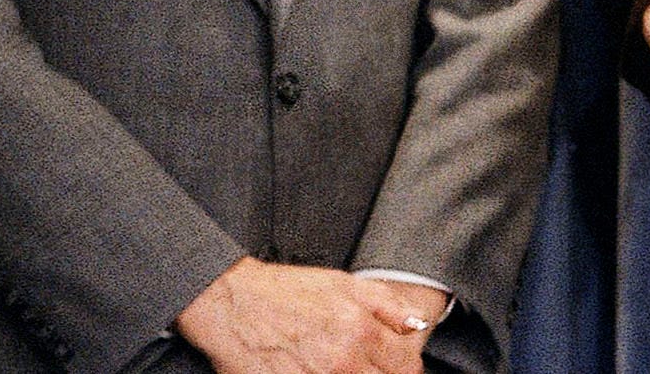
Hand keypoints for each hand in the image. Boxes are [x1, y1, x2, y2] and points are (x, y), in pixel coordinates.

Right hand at [176, 259, 428, 373]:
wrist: (233, 303)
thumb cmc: (285, 292)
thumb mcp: (344, 284)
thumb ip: (387, 305)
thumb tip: (417, 325)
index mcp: (360, 330)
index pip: (405, 367)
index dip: (407, 369)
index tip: (400, 368)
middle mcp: (342, 360)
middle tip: (371, 367)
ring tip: (345, 368)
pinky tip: (324, 373)